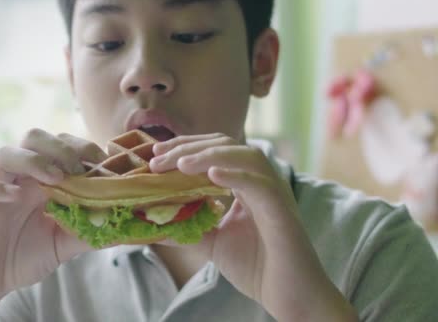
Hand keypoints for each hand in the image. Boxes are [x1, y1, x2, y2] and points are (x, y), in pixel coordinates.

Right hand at [0, 129, 107, 309]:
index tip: (105, 162)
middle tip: (79, 169)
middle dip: (60, 147)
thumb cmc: (27, 255)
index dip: (82, 147)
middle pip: (33, 137)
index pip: (61, 145)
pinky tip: (15, 197)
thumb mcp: (65, 244)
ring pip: (5, 153)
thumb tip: (125, 226)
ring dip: (33, 160)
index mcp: (41, 178)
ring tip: (54, 178)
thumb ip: (90, 232)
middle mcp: (19, 177)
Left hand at [150, 133, 357, 320]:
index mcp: (245, 183)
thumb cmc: (256, 267)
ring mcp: (274, 192)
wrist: (287, 295)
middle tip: (157, 157)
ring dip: (210, 155)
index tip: (155, 155)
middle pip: (226, 145)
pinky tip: (213, 174)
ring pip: (245, 156)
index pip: (214, 150)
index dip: (185, 147)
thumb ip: (188, 227)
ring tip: (180, 164)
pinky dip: (237, 175)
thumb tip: (153, 222)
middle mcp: (261, 181)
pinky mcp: (282, 210)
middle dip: (190, 147)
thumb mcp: (212, 242)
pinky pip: (261, 185)